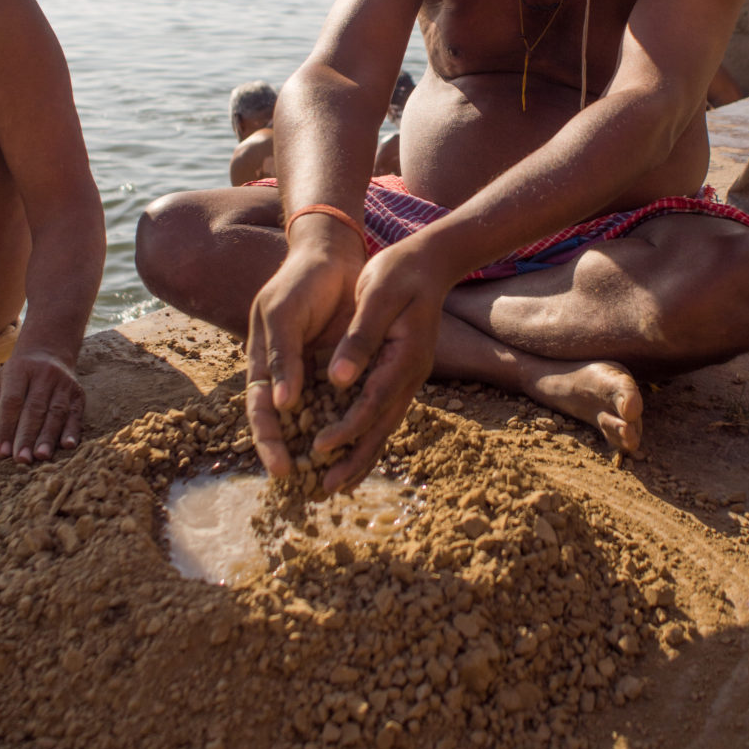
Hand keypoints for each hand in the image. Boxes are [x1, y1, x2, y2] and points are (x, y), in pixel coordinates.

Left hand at [0, 350, 83, 462]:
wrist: (50, 351)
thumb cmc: (18, 374)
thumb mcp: (1, 380)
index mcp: (20, 370)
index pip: (12, 402)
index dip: (6, 427)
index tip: (1, 452)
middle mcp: (44, 375)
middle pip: (35, 408)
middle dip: (27, 436)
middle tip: (21, 459)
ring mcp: (64, 383)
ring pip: (57, 412)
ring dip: (49, 436)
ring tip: (41, 456)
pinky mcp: (78, 393)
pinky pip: (76, 413)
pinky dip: (72, 430)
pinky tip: (67, 445)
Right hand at [245, 244, 362, 476]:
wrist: (331, 254)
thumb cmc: (301, 281)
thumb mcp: (283, 315)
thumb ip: (282, 357)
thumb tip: (281, 404)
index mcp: (264, 360)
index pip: (262, 410)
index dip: (268, 441)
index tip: (281, 470)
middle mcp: (287, 370)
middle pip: (286, 422)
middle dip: (293, 453)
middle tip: (309, 484)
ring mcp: (313, 368)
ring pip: (315, 415)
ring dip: (322, 443)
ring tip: (334, 476)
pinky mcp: (339, 362)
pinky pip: (341, 399)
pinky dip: (347, 419)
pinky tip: (360, 442)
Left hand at [309, 241, 450, 492]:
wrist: (429, 261)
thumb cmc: (398, 272)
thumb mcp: (377, 296)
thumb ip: (359, 338)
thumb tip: (337, 379)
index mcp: (405, 356)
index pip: (373, 402)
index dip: (346, 428)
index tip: (318, 447)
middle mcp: (411, 373)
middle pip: (382, 426)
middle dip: (354, 457)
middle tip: (326, 486)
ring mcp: (409, 375)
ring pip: (386, 424)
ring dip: (361, 454)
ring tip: (336, 482)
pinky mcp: (401, 371)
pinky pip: (384, 410)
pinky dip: (367, 433)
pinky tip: (349, 448)